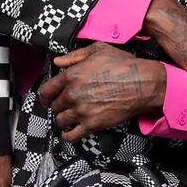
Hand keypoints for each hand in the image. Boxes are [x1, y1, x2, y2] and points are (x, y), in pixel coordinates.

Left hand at [39, 42, 166, 141]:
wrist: (142, 84)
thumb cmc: (123, 65)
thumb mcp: (98, 50)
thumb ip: (75, 55)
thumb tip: (57, 62)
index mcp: (71, 75)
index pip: (46, 90)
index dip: (44, 96)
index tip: (45, 99)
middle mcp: (72, 94)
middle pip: (54, 106)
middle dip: (57, 106)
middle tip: (63, 106)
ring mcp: (81, 111)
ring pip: (61, 120)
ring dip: (63, 120)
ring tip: (68, 118)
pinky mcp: (92, 124)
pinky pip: (72, 135)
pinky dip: (68, 136)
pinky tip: (69, 133)